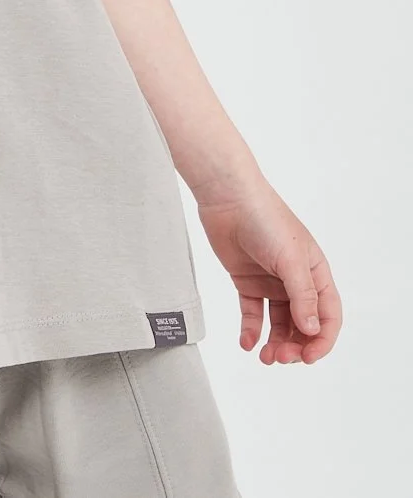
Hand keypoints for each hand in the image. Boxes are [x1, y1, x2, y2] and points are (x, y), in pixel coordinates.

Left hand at [195, 180, 341, 364]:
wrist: (227, 198)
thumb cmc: (265, 219)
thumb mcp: (290, 259)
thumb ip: (302, 296)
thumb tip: (311, 330)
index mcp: (315, 273)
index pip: (328, 315)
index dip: (322, 340)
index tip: (308, 357)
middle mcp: (295, 280)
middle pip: (303, 324)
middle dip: (295, 345)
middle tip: (280, 357)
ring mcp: (271, 282)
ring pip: (278, 323)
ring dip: (274, 342)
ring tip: (265, 356)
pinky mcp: (246, 281)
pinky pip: (252, 313)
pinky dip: (251, 331)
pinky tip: (247, 343)